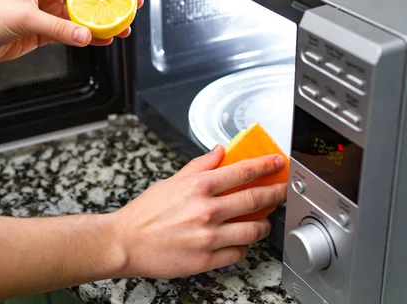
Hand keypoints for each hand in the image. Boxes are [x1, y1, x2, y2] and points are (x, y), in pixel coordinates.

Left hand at [0, 0, 143, 63]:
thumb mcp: (25, 17)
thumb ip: (57, 27)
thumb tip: (83, 35)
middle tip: (129, 3)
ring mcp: (49, 12)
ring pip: (83, 15)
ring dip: (102, 21)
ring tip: (122, 26)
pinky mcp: (47, 31)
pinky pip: (74, 32)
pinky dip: (88, 37)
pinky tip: (101, 40)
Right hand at [111, 145, 286, 278]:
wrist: (126, 242)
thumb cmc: (145, 213)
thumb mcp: (170, 182)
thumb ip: (198, 166)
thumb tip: (218, 151)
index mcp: (198, 187)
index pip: (242, 171)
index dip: (265, 165)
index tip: (277, 163)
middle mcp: (207, 210)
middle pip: (255, 199)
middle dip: (276, 192)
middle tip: (284, 190)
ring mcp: (209, 236)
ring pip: (253, 229)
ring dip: (264, 224)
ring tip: (264, 221)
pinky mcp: (207, 259)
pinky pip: (239, 253)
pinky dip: (244, 246)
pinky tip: (240, 241)